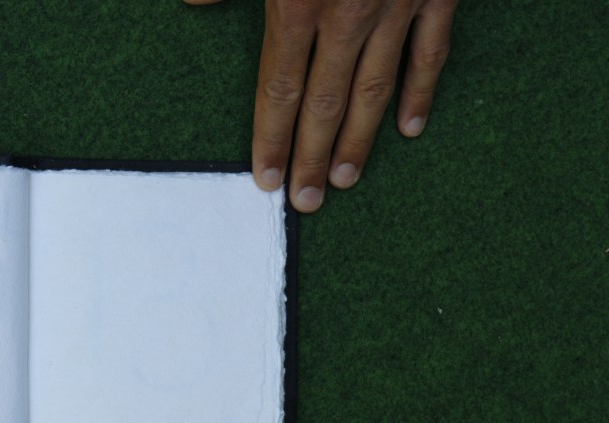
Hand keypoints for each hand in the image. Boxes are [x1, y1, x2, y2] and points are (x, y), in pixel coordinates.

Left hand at [184, 0, 457, 212]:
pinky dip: (421, 90)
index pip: (281, 88)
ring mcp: (398, 4)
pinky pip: (431, 51)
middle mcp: (349, 13)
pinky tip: (410, 128)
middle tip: (307, 202)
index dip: (272, 137)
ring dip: (361, 139)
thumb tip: (191, 0)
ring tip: (347, 181)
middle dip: (314, 156)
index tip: (267, 178)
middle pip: (326, 103)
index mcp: (299, 1)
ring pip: (376, 88)